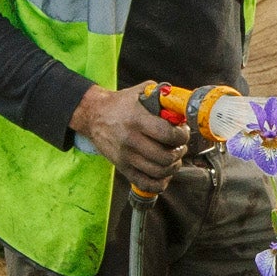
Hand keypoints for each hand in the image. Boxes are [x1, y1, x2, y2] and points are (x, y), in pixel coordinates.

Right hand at [72, 81, 191, 189]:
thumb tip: (181, 104)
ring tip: (174, 158)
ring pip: (158, 172)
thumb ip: (162, 95)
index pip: (168, 135)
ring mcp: (126, 156)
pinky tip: (163, 174)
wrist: (93, 115)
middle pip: (165, 157)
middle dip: (179, 152)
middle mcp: (131, 140)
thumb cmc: (119, 104)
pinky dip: (159, 183)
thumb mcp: (140, 91)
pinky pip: (145, 184)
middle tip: (180, 146)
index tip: (183, 132)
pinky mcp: (122, 167)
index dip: (182, 136)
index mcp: (137, 120)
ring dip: (173, 167)